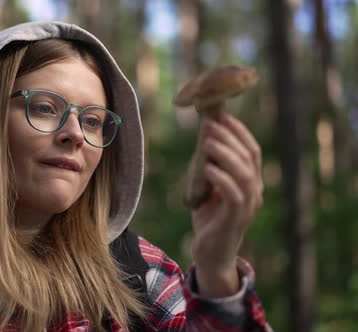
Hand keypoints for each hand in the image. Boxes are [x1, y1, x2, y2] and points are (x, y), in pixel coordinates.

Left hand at [190, 112, 263, 296]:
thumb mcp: (210, 188)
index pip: (252, 150)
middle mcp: (255, 192)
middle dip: (230, 137)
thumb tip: (203, 138)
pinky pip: (233, 195)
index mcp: (251, 182)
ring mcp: (248, 206)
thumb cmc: (209, 219)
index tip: (221, 115)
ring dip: (226, 154)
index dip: (239, 131)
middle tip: (209, 124)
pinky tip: (207, 167)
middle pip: (249, 157)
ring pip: (245, 174)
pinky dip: (221, 178)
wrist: (211, 254)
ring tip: (207, 142)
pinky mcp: (235, 219)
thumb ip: (211, 167)